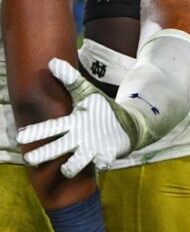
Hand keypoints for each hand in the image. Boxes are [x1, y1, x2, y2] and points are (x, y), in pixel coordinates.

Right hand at [16, 58, 134, 177]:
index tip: (21, 136)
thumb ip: (71, 79)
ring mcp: (92, 148)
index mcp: (72, 124)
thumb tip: (52, 62)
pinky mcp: (108, 153)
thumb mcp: (87, 92)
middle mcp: (78, 139)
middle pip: (57, 149)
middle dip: (44, 154)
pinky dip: (103, 161)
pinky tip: (102, 160)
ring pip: (77, 162)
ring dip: (73, 165)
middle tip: (30, 159)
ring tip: (65, 169)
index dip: (36, 132)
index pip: (50, 128)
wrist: (126, 123)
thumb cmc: (101, 109)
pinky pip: (104, 161)